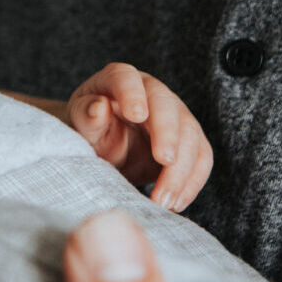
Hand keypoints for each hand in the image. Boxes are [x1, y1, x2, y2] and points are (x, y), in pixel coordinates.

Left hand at [68, 63, 211, 210]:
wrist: (104, 151)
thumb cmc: (90, 131)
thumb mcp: (80, 124)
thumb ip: (87, 115)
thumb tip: (99, 107)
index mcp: (119, 80)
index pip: (126, 77)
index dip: (132, 93)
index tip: (137, 115)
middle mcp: (151, 92)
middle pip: (167, 106)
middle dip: (168, 134)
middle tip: (164, 160)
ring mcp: (174, 114)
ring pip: (190, 134)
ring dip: (182, 169)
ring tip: (164, 200)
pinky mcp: (189, 140)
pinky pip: (201, 157)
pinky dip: (192, 182)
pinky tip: (176, 203)